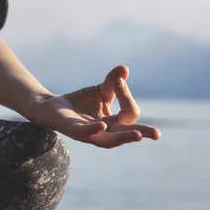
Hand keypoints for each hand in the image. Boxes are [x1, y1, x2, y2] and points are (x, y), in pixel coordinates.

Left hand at [30, 65, 160, 147]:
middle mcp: (104, 132)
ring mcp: (89, 134)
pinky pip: (85, 133)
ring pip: (109, 140)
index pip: (129, 113)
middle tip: (157, 134)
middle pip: (126, 133)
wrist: (52, 106)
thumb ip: (113, 82)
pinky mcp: (73, 130)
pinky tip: (102, 125)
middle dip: (142, 133)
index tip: (119, 80)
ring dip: (124, 137)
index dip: (127, 96)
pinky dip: (94, 129)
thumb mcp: (100, 90)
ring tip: (138, 135)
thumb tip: (124, 69)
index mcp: (113, 123)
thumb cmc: (80, 102)